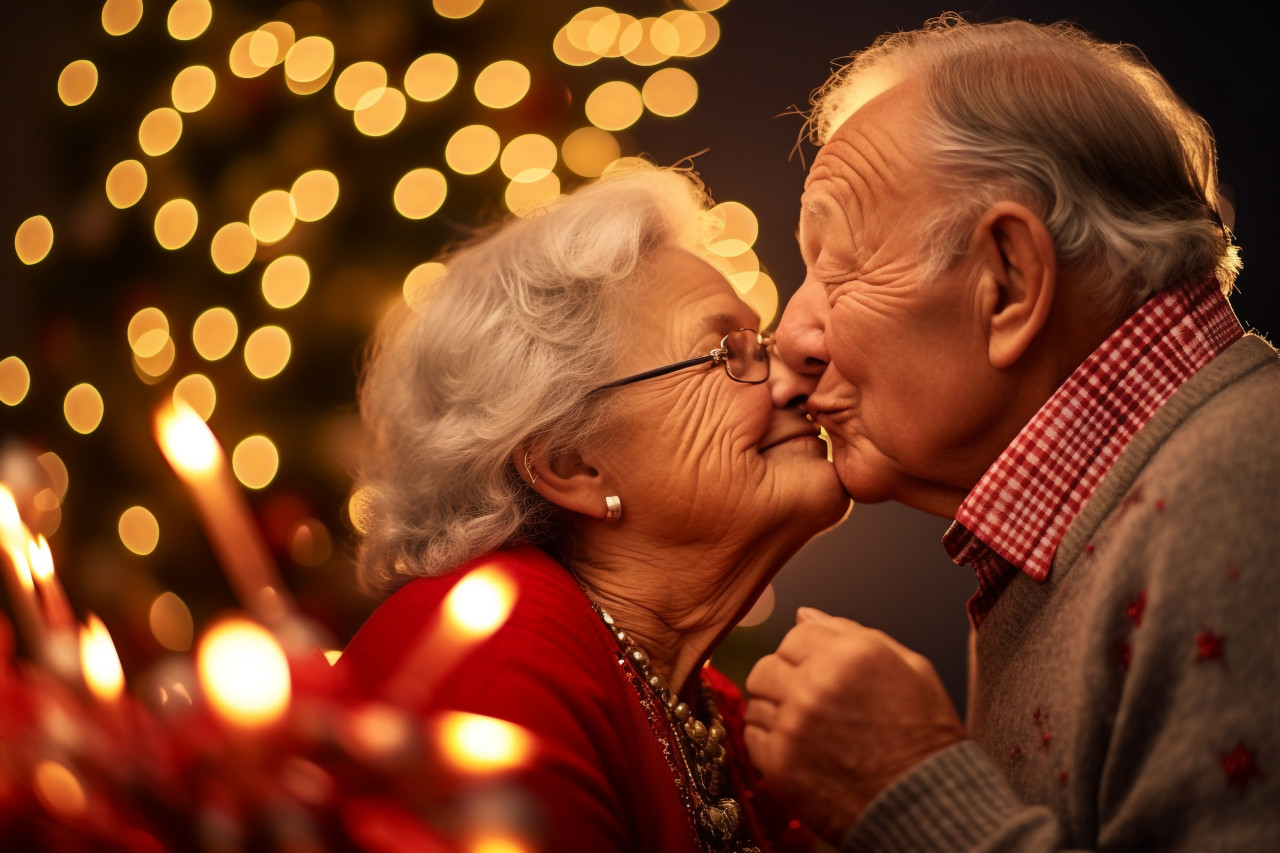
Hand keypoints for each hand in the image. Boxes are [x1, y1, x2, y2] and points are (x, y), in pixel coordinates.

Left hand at [744, 607, 966, 843]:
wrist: (925, 805)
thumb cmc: (924, 737)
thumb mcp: (909, 668)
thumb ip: (852, 633)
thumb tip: (804, 614)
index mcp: (850, 654)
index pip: (795, 635)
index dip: (807, 654)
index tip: (819, 673)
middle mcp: (816, 684)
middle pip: (768, 666)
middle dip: (784, 679)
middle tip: (809, 701)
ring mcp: (794, 724)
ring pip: (756, 699)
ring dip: (776, 710)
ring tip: (809, 729)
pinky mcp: (779, 762)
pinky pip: (752, 736)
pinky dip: (769, 740)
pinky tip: (799, 748)